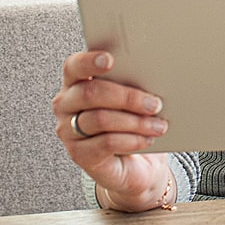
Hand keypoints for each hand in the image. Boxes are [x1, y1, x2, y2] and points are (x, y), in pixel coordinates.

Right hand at [52, 50, 172, 211]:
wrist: (135, 163)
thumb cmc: (132, 121)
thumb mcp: (133, 99)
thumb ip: (132, 84)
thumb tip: (151, 76)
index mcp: (76, 82)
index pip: (74, 66)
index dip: (89, 61)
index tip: (110, 60)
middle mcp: (66, 105)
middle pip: (91, 93)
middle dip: (127, 97)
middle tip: (154, 104)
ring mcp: (68, 131)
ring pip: (100, 119)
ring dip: (136, 121)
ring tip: (158, 125)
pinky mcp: (79, 154)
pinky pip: (106, 143)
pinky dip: (132, 140)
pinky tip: (147, 139)